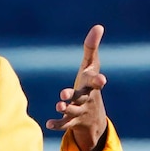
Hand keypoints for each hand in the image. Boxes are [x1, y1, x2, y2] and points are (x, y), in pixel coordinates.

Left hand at [46, 25, 107, 150]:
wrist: (94, 119)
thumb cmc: (90, 85)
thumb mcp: (91, 67)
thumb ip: (92, 48)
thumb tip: (98, 26)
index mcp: (91, 86)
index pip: (96, 83)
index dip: (98, 81)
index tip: (101, 79)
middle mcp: (87, 99)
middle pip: (82, 97)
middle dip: (75, 96)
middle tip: (64, 94)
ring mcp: (80, 111)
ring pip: (73, 111)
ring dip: (65, 108)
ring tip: (58, 105)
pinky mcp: (72, 122)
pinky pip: (65, 124)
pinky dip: (57, 125)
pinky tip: (48, 124)